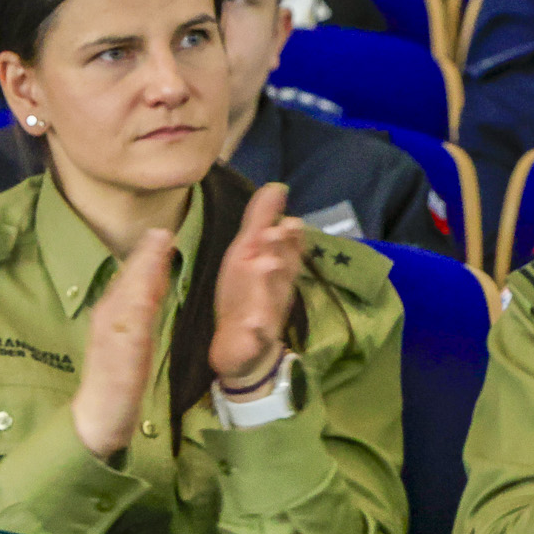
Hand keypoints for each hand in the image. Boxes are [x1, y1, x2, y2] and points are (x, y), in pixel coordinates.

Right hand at [72, 229, 173, 459]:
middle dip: (142, 260)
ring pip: (125, 307)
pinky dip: (134, 316)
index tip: (161, 234)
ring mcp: (110, 348)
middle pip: (126, 289)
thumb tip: (150, 284)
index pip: (132, 286)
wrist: (98, 424)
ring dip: (139, 279)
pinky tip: (144, 298)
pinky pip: (126, 339)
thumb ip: (139, 314)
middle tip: (161, 232)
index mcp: (116, 322)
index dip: (145, 260)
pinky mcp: (115, 369)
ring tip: (154, 254)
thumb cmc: (117, 382)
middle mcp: (109, 328)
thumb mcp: (132, 343)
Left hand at [210, 183, 303, 389]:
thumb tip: (276, 186)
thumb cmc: (246, 294)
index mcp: (274, 267)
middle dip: (280, 251)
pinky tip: (255, 324)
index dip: (289, 236)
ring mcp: (266, 313)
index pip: (286, 247)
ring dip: (268, 281)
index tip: (290, 221)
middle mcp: (275, 287)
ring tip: (265, 265)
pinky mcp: (253, 338)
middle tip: (277, 232)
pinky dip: (257, 330)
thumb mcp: (249, 254)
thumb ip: (261, 220)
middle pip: (281, 267)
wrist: (243, 346)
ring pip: (270, 296)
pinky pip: (256, 334)